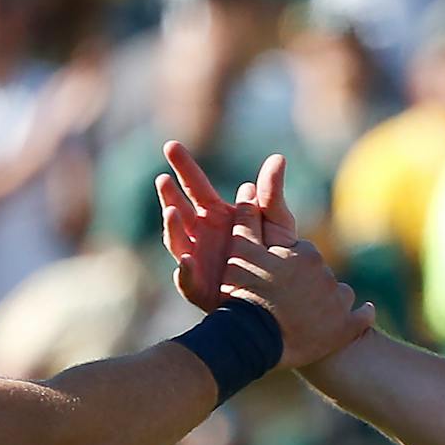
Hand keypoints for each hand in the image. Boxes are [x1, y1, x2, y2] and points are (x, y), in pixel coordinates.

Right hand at [157, 144, 299, 309]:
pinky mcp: (200, 288)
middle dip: (169, 194)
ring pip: (176, 241)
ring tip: (172, 212)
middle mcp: (200, 234)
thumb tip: (278, 158)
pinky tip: (187, 262)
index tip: (171, 145)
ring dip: (171, 228)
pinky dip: (185, 272)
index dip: (183, 166)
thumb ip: (273, 195)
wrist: (282, 299)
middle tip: (163, 178)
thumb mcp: (278, 223)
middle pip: (178, 210)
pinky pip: (187, 280)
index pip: (195, 185)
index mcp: (216, 214)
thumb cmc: (277, 258)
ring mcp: (196, 260)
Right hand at [217, 206, 373, 367]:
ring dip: (327, 305)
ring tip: (306, 322)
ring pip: (338, 296)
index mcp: (305, 253)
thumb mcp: (240, 253)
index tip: (275, 285)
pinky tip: (341, 326)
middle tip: (287, 306)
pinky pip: (362, 317)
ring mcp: (338, 302)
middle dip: (307, 287)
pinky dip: (358, 318)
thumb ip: (247, 220)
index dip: (287, 271)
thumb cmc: (243, 296)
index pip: (301, 257)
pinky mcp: (347, 328)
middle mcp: (326, 273)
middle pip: (320, 277)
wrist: (252, 340)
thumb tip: (248, 188)